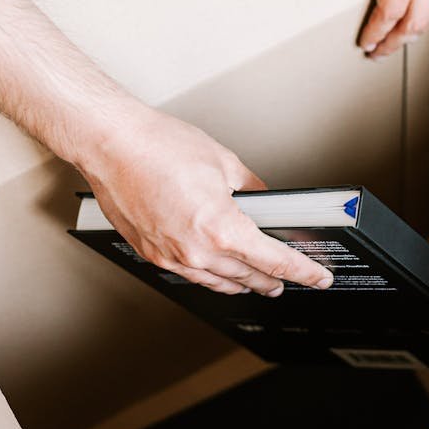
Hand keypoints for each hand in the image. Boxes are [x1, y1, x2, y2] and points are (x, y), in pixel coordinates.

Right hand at [79, 104, 334, 295]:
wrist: (111, 144)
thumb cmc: (158, 146)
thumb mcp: (224, 162)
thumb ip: (251, 189)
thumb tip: (264, 200)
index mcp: (220, 229)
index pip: (275, 261)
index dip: (302, 272)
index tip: (318, 278)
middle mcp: (195, 250)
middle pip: (248, 278)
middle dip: (274, 281)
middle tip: (291, 281)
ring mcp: (171, 256)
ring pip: (218, 282)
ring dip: (243, 284)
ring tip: (257, 284)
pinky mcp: (152, 253)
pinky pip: (190, 275)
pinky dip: (211, 276)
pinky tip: (216, 271)